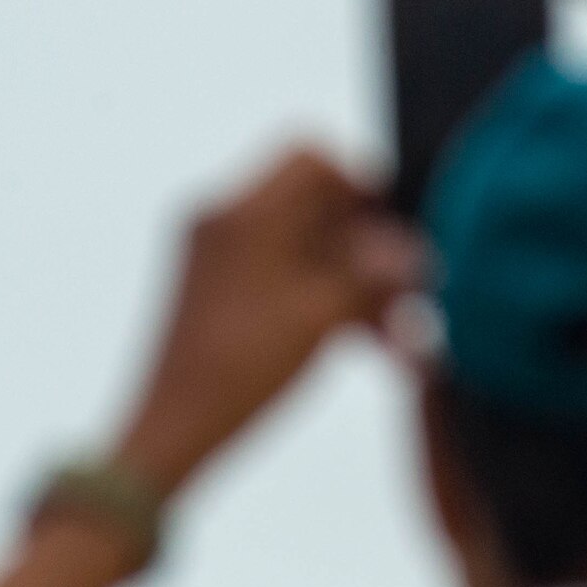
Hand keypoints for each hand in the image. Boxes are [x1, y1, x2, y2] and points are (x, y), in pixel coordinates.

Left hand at [115, 152, 422, 494]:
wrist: (173, 428)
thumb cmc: (240, 370)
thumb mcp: (322, 316)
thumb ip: (371, 274)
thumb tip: (413, 250)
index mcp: (242, 212)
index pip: (310, 157)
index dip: (360, 185)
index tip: (395, 228)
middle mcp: (224, 221)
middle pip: (314, 207)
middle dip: (368, 250)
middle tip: (409, 295)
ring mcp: (219, 255)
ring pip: (307, 249)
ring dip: (353, 285)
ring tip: (395, 337)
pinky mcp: (220, 288)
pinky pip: (285, 276)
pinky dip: (325, 300)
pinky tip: (367, 345)